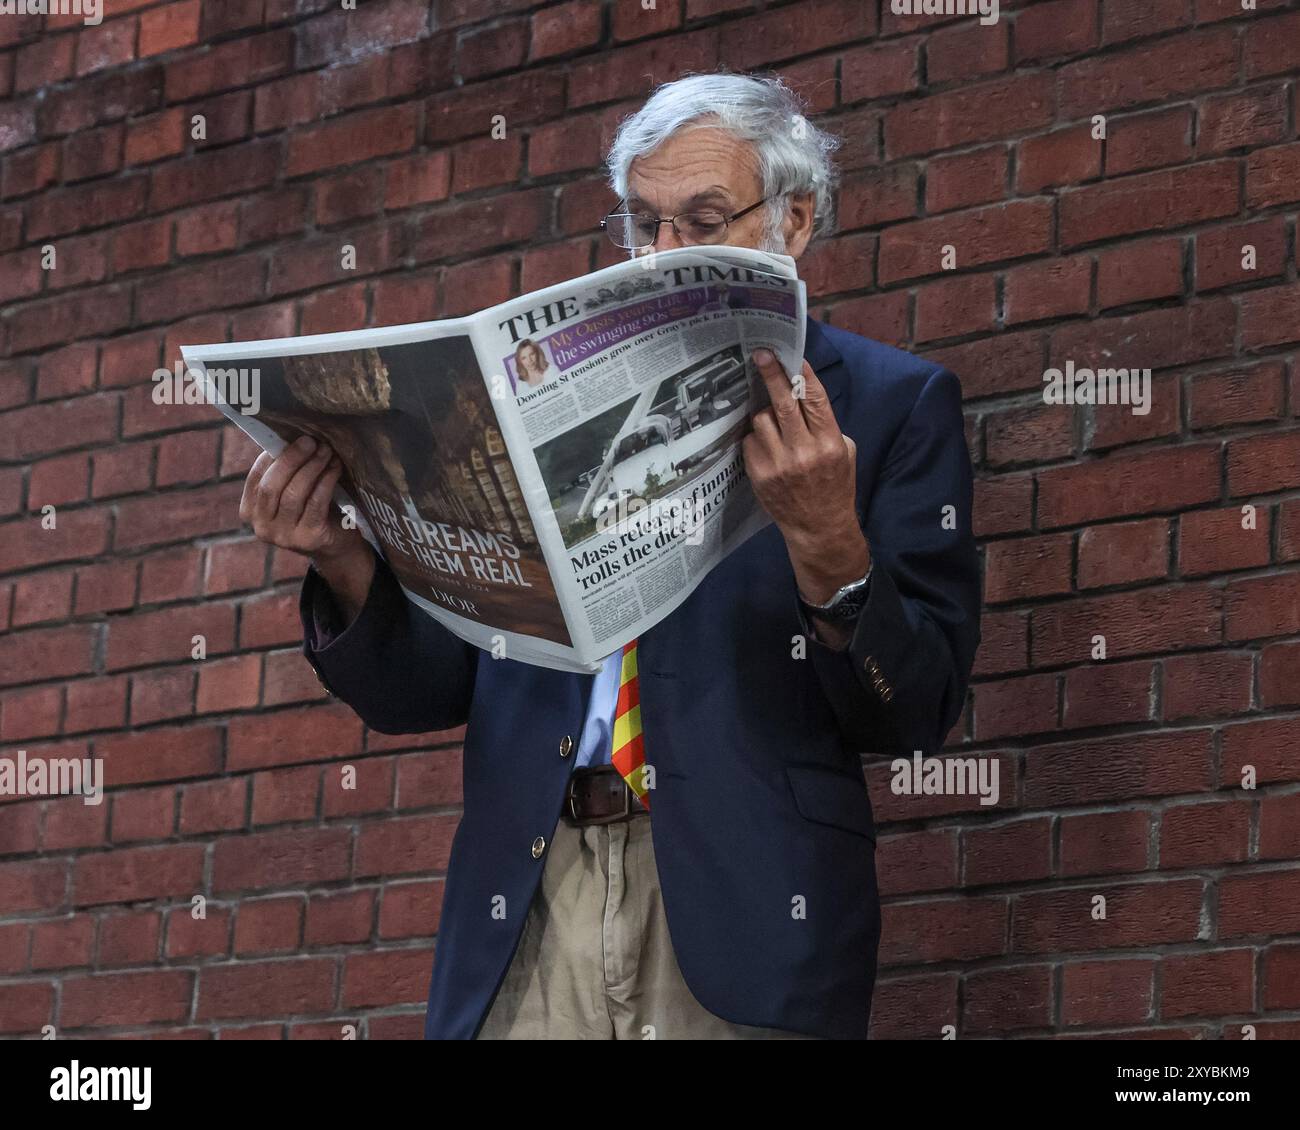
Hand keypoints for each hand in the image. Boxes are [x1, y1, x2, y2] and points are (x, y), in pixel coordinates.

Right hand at [240, 435, 361, 560]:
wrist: (336, 545)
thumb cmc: (312, 510)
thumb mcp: (292, 492)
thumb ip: (284, 472)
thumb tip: (289, 435)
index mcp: (250, 512)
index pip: (255, 478)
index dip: (272, 456)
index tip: (291, 437)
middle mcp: (261, 527)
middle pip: (271, 486)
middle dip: (292, 459)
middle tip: (310, 441)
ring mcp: (283, 536)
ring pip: (293, 494)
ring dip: (311, 467)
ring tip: (326, 451)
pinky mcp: (308, 539)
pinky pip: (315, 503)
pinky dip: (326, 481)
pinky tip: (335, 467)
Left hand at [742, 349, 870, 630]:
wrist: (819, 528)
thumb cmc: (835, 486)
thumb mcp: (845, 453)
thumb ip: (826, 425)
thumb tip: (803, 394)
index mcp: (830, 442)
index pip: (814, 399)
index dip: (802, 374)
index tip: (791, 356)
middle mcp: (804, 451)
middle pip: (783, 402)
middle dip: (772, 374)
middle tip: (761, 355)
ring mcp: (779, 464)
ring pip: (762, 419)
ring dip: (765, 414)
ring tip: (773, 422)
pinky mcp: (760, 474)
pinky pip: (750, 441)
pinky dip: (756, 438)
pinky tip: (766, 445)